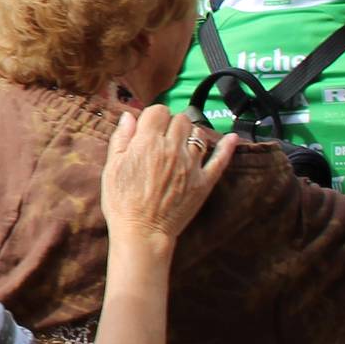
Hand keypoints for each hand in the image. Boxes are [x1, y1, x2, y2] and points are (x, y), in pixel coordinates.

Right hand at [100, 106, 234, 247]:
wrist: (142, 232)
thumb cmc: (122, 202)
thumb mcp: (112, 168)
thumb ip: (121, 139)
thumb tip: (128, 116)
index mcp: (147, 143)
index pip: (158, 111)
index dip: (153, 116)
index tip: (149, 126)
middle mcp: (172, 149)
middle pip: (181, 119)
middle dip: (172, 123)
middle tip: (164, 136)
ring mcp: (191, 165)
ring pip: (199, 134)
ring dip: (191, 134)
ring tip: (182, 144)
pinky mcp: (204, 182)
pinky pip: (220, 160)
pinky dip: (227, 147)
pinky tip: (232, 137)